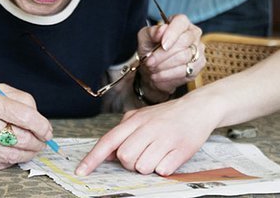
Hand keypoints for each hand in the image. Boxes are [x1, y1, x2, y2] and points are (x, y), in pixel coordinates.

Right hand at [0, 84, 52, 169]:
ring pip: (12, 154)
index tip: (47, 131)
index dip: (41, 125)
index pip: (24, 115)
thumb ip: (20, 100)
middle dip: (38, 142)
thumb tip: (40, 120)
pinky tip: (12, 153)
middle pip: (20, 137)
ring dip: (28, 154)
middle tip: (43, 142)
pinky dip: (11, 160)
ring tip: (33, 149)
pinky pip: (0, 164)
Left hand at [76, 95, 214, 175]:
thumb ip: (123, 133)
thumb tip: (108, 153)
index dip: (92, 158)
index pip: (108, 141)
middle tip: (143, 152)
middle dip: (130, 162)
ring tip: (158, 152)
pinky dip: (164, 167)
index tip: (80, 172)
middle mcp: (148, 128)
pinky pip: (162, 171)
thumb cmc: (167, 115)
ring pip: (142, 167)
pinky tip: (170, 154)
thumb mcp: (141, 117)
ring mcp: (165, 139)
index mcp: (135, 120)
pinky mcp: (181, 150)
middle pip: (124, 158)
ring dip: (148, 165)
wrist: (198, 108)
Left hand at [137, 14, 204, 94]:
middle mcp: (193, 34)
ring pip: (184, 58)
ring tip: (152, 69)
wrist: (152, 68)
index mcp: (181, 22)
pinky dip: (168, 75)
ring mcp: (198, 50)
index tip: (162, 45)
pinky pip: (185, 71)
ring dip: (164, 65)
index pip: (181, 22)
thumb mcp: (145, 37)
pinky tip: (158, 76)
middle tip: (149, 62)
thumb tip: (161, 30)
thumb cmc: (149, 48)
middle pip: (183, 42)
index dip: (172, 33)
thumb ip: (152, 32)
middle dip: (163, 54)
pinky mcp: (198, 66)